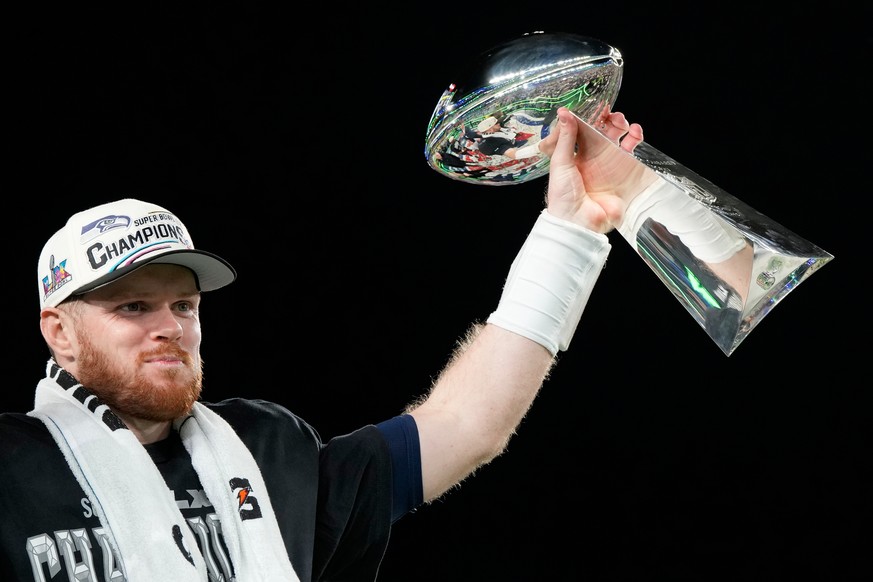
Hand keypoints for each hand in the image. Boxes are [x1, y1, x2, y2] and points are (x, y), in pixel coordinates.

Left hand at [543, 106, 651, 232]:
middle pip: (604, 130)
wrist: (580, 222)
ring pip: (620, 136)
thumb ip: (565, 138)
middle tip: (608, 113)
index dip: (589, 116)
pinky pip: (634, 150)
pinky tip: (634, 132)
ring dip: (622, 124)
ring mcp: (611, 164)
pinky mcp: (626, 171)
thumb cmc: (564, 197)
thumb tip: (564, 113)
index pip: (583, 130)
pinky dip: (636, 137)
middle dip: (608, 118)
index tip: (593, 105)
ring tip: (620, 122)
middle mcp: (594, 158)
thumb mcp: (560, 164)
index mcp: (576, 155)